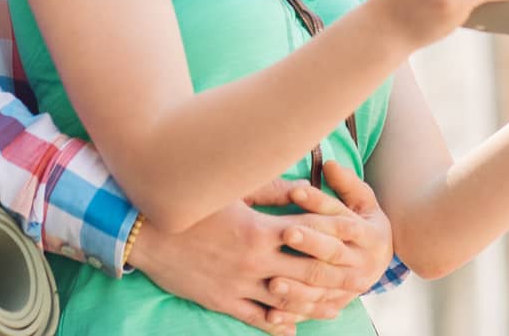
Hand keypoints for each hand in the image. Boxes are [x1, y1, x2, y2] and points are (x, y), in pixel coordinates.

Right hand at [127, 187, 374, 335]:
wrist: (146, 233)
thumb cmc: (190, 205)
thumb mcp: (230, 191)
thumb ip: (270, 190)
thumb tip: (303, 186)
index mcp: (259, 231)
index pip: (311, 232)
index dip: (338, 231)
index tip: (360, 230)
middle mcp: (254, 262)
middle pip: (308, 272)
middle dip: (338, 273)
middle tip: (362, 274)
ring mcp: (239, 285)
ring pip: (289, 301)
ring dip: (316, 303)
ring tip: (337, 304)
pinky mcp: (223, 301)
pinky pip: (258, 318)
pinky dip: (279, 323)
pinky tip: (294, 326)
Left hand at [248, 161, 395, 317]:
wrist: (379, 259)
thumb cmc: (363, 221)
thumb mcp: (363, 200)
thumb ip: (347, 183)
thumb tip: (330, 163)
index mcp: (371, 235)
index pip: (343, 218)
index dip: (319, 204)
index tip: (294, 191)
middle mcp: (363, 263)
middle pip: (333, 253)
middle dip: (309, 243)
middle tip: (285, 233)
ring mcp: (350, 287)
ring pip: (322, 287)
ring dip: (297, 285)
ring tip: (272, 281)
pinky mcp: (336, 304)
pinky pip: (313, 310)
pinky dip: (293, 313)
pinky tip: (272, 314)